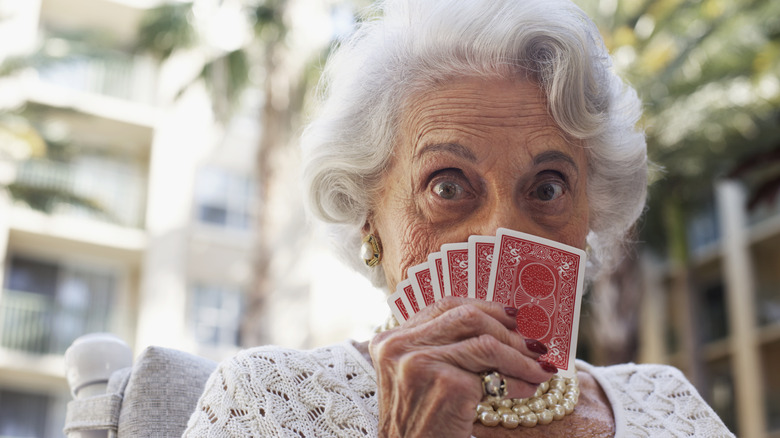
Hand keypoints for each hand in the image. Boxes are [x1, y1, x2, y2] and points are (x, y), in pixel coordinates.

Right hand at [369, 297, 556, 437]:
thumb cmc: (420, 424)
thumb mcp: (419, 378)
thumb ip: (444, 349)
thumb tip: (503, 327)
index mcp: (391, 340)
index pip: (445, 306)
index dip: (485, 307)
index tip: (514, 317)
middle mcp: (401, 346)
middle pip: (467, 317)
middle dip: (508, 329)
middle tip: (534, 343)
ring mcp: (421, 363)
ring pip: (486, 342)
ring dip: (521, 356)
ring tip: (540, 368)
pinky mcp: (446, 384)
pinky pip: (495, 373)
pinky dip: (518, 380)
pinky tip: (528, 388)